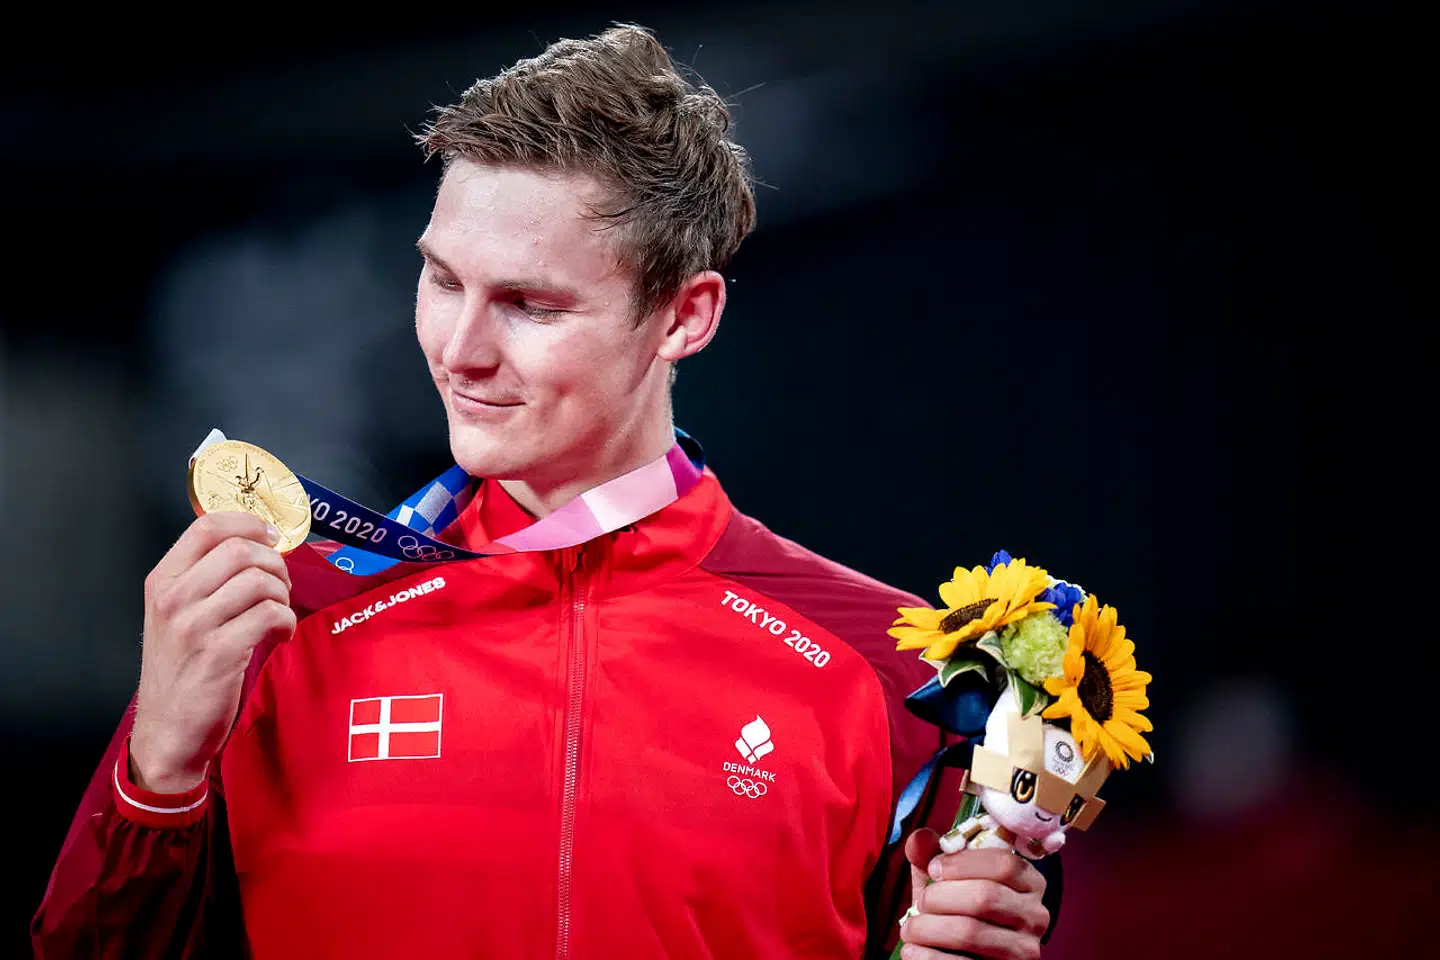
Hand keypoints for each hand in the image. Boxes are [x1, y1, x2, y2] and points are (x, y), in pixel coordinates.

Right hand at [130, 512, 295, 793]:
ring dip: (283, 595)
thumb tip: (258, 546)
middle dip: (275, 563)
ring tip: (279, 614)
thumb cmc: (181, 670)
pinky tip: (281, 635)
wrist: (167, 731)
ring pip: (259, 582)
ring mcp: (193, 627)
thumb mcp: (176, 616)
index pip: (206, 526)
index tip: (272, 536)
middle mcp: (172, 599)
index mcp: (161, 581)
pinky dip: (287, 622)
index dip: (249, 522)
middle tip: (281, 586)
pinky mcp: (218, 654)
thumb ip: (205, 580)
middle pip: (241, 550)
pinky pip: (270, 616)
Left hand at [898, 828, 1048, 959]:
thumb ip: (932, 856)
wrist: (965, 958)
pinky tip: (913, 950)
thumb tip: (918, 838)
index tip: (933, 869)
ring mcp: (1025, 951)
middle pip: (984, 896)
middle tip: (920, 902)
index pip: (1003, 864)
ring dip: (927, 928)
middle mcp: (1035, 916)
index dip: (961, 863)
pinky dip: (927, 955)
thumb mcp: (948, 881)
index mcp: (1029, 883)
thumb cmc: (958, 912)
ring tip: (910, 929)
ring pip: (970, 932)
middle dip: (939, 896)